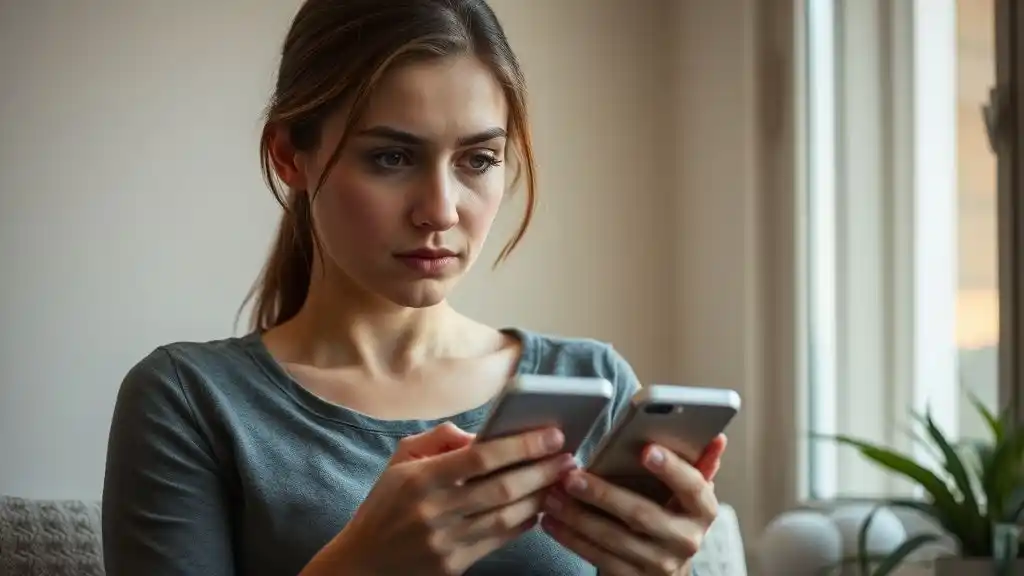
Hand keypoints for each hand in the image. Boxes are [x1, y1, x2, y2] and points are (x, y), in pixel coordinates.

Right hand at [315, 422, 576, 575]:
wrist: (362, 564)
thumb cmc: (385, 504)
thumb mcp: (400, 461)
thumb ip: (439, 439)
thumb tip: (480, 433)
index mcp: (420, 478)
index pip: (480, 458)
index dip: (521, 445)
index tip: (552, 434)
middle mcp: (433, 511)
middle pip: (501, 488)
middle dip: (542, 470)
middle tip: (568, 457)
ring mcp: (444, 542)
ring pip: (506, 517)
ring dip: (540, 497)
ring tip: (561, 480)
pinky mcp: (453, 566)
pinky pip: (499, 541)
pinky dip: (524, 523)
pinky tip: (538, 507)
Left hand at [541, 435, 726, 575]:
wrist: (665, 569)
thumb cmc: (671, 515)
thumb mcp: (687, 493)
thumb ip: (698, 464)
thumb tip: (717, 437)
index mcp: (702, 510)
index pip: (693, 486)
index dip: (672, 469)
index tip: (646, 450)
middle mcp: (686, 539)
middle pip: (642, 514)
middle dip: (603, 494)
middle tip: (571, 476)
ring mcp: (659, 563)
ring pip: (613, 538)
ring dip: (577, 516)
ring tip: (551, 496)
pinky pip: (598, 557)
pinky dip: (571, 538)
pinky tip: (551, 521)